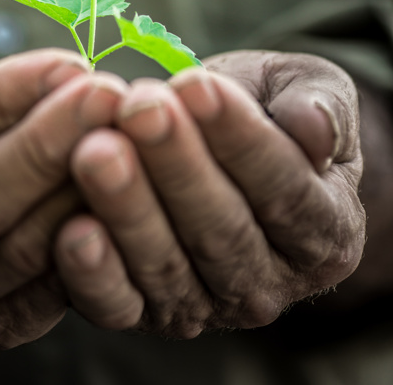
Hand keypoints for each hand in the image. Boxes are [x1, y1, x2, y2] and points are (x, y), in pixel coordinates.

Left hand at [54, 50, 364, 336]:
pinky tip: (71, 230)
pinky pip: (120, 303)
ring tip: (95, 151)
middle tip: (138, 108)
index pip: (284, 189)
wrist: (224, 142)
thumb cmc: (266, 108)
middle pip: (221, 230)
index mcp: (325, 229)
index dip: (240, 138)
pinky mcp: (146, 310)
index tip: (197, 85)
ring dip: (127, 209)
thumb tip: (315, 129)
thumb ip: (320, 106)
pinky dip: (94, 274)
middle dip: (175, 166)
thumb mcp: (305, 90)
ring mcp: (206, 302)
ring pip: (167, 265)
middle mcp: (269, 281)